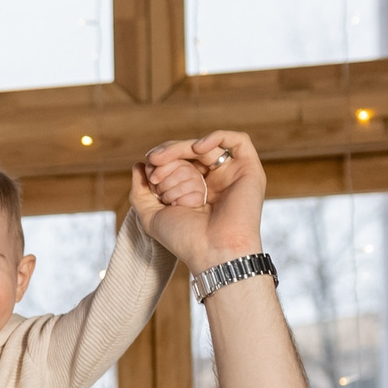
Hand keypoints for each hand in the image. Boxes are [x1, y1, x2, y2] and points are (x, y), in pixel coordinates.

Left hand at [132, 130, 266, 273]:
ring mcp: (232, 175)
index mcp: (195, 190)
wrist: (213, 251)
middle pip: (190, 152)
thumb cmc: (184, 239)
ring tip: (165, 161)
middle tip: (154, 163)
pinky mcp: (250, 170)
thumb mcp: (151, 216)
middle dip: (168, 155)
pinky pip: (238, 140)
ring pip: (206, 146)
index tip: (149, 175)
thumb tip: (138, 165)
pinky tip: (197, 149)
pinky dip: (216, 137)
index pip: (178, 162)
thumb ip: (140, 192)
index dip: (161, 161)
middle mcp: (214, 181)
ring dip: (181, 150)